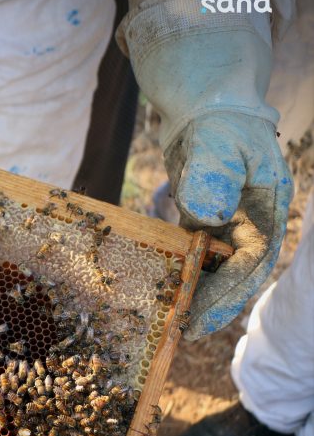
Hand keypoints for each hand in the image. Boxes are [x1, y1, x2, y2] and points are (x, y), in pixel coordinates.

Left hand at [120, 0, 290, 338]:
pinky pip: (196, 252)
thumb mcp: (220, 141)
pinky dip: (183, 269)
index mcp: (270, 207)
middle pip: (237, 273)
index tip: (201, 319)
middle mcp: (255, 220)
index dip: (230, 294)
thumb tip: (206, 217)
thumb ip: (213, 176)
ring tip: (171, 318)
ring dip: (196, 290)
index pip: (256, 262)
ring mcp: (231, 221)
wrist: (205, 105)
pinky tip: (163, 285)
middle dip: (212, 301)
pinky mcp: (206, 219)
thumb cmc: (220, 119)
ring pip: (216, 267)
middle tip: (182, 330)